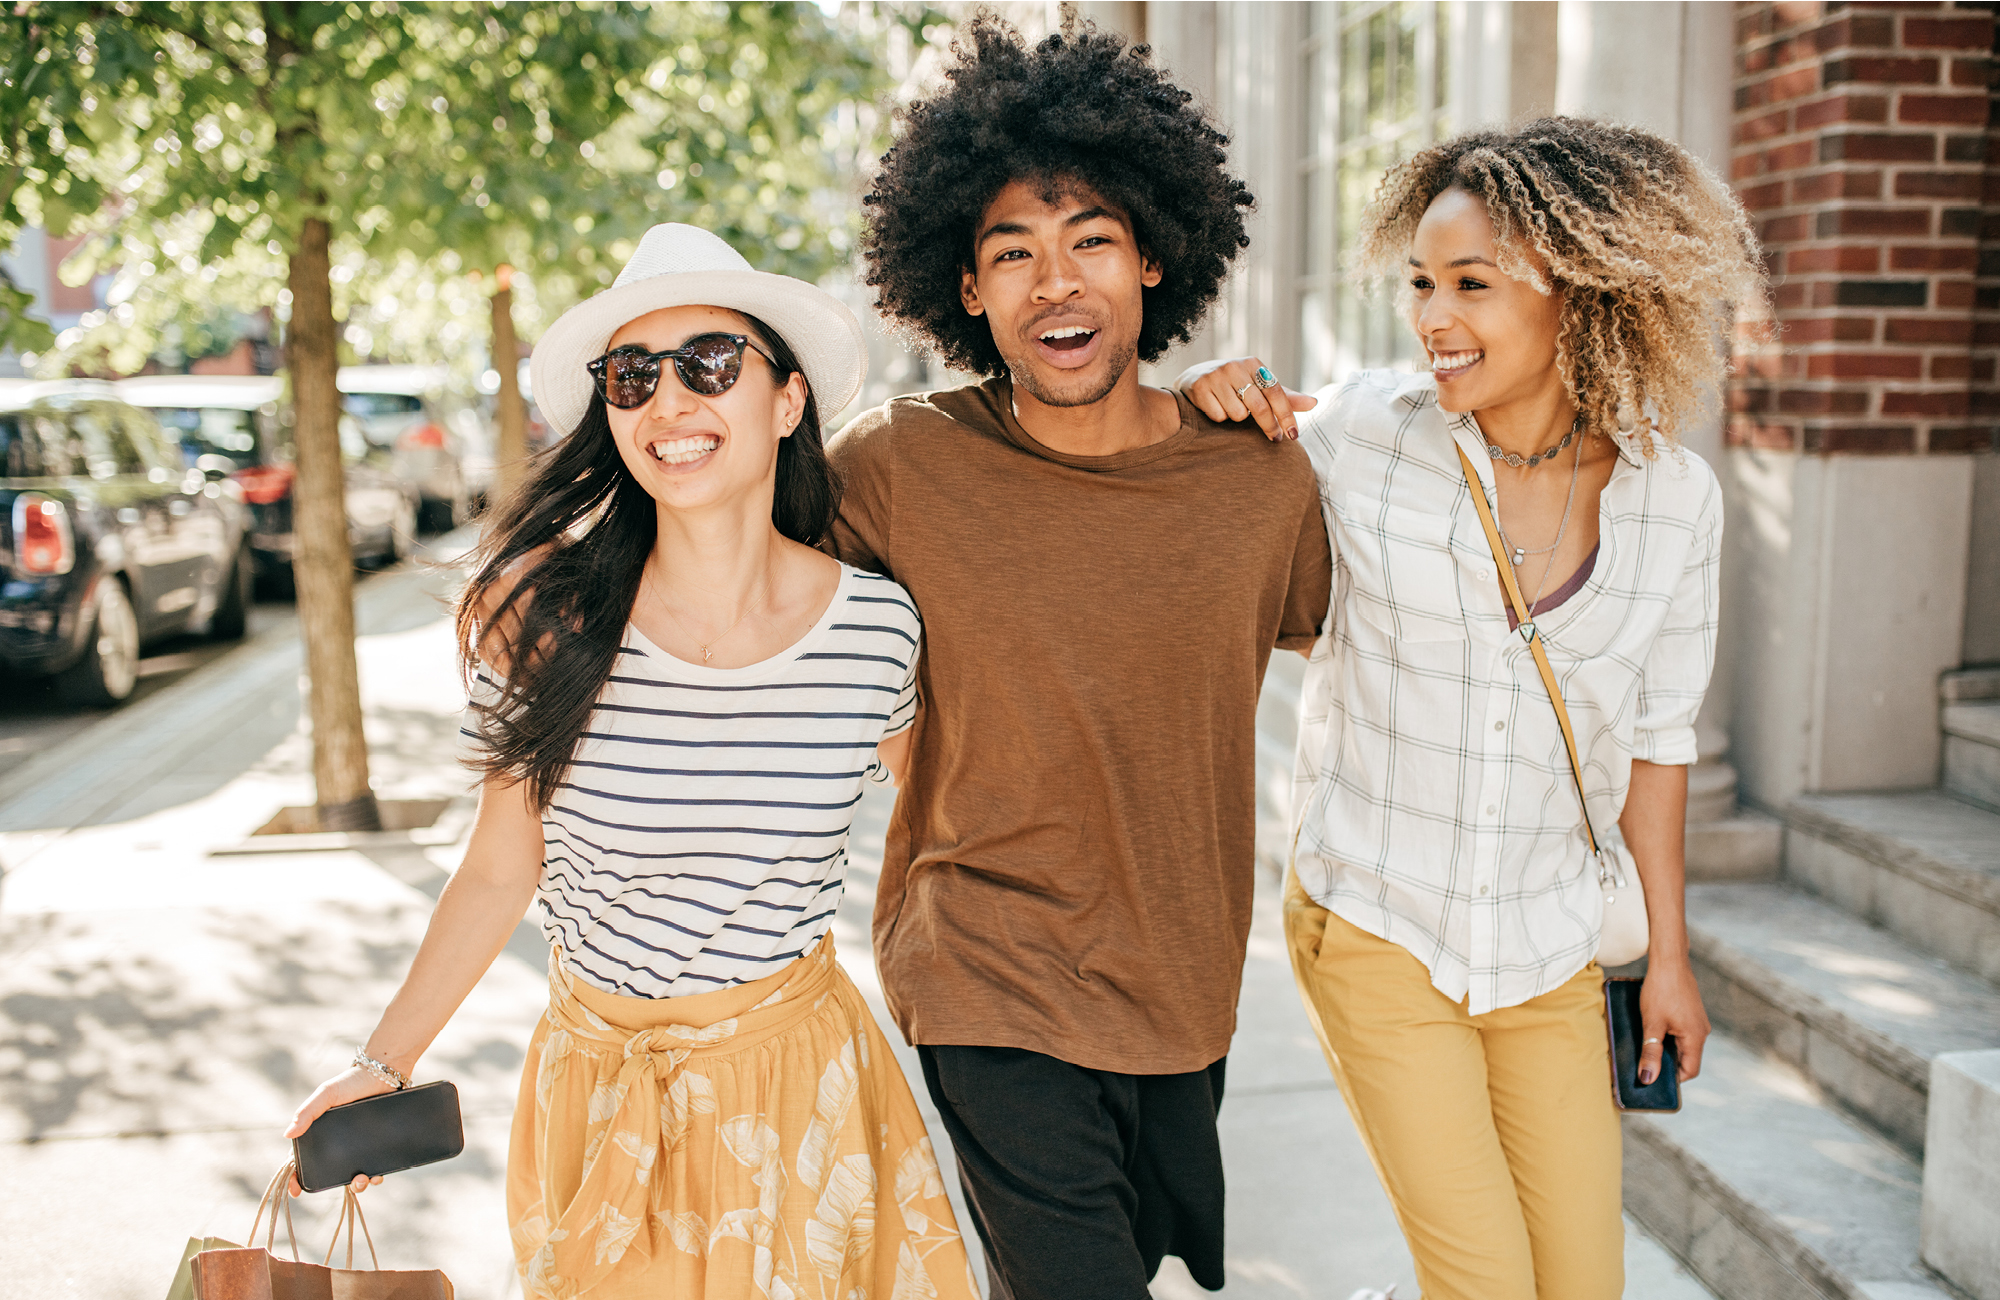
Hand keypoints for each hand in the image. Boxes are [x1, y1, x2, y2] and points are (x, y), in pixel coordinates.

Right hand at [284, 1064, 395, 1195]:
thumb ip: (308, 1111)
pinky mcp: (378, 1146)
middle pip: (331, 1174)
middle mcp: (338, 1144)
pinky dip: (376, 1176)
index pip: (304, 1160)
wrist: (385, 1074)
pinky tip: (378, 1174)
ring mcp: (358, 1146)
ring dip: (358, 1184)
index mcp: (320, 1134)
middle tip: (349, 1182)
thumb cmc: (350, 1082)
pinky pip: (375, 1167)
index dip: (296, 1177)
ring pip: (354, 1175)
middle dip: (335, 1185)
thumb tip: (287, 1134)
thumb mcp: (326, 1094)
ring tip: (364, 1178)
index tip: (297, 1191)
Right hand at [1173, 356, 1317, 440]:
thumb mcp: (1259, 386)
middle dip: (1269, 426)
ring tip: (1231, 409)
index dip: (1286, 415)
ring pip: (1238, 414)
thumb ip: (1284, 396)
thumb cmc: (1234, 385)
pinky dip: (1220, 418)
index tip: (1293, 435)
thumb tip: (1314, 403)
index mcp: (1254, 364)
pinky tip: (1215, 408)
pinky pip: (1219, 416)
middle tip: (1275, 439)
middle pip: (1258, 406)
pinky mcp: (1200, 387)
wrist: (1193, 378)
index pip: (1276, 392)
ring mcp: (1216, 376)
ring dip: (1237, 418)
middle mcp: (1235, 366)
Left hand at [1638, 955, 1708, 1083]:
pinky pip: (1682, 1033)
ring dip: (1666, 1049)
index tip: (1654, 1080)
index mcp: (1696, 1038)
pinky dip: (1668, 1037)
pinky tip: (1652, 1032)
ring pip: (1683, 1045)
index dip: (1673, 1079)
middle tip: (1646, 1066)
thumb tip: (1648, 1078)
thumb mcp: (1652, 1024)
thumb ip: (1650, 1052)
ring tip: (1646, 1049)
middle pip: (1687, 1059)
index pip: (1690, 1071)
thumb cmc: (1661, 990)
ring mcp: (1697, 1021)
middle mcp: (1701, 1031)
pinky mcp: (1691, 1013)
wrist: (1669, 960)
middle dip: (1667, 1065)